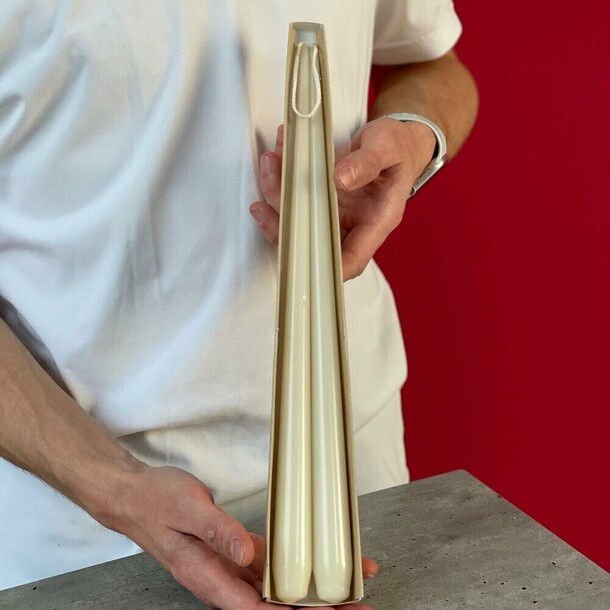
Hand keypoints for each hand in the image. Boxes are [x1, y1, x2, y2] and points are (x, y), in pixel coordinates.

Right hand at [105, 464, 377, 608]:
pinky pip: (268, 564)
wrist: (136, 495)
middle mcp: (222, 578)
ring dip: (309, 590)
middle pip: (273, 603)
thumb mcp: (187, 509)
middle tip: (353, 604)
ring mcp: (229, 566)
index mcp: (209, 576)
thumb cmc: (157, 502)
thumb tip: (244, 556)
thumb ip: (216, 532)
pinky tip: (313, 566)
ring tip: (347, 589)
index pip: (255, 607)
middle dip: (314, 607)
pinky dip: (292, 567)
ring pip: (275, 586)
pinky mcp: (233, 551)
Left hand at [249, 118, 435, 279]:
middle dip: (283, 227)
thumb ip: (367, 163)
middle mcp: (353, 224)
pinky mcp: (322, 198)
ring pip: (299, 219)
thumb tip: (342, 179)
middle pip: (315, 243)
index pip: (352, 260)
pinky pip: (297, 196)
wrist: (396, 140)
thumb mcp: (388, 148)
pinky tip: (277, 154)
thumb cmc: (398, 149)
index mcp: (376, 222)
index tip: (299, 263)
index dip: (326, 270)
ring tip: (270, 163)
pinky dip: (282, 178)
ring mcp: (335, 213)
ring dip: (277, 196)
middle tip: (263, 207)